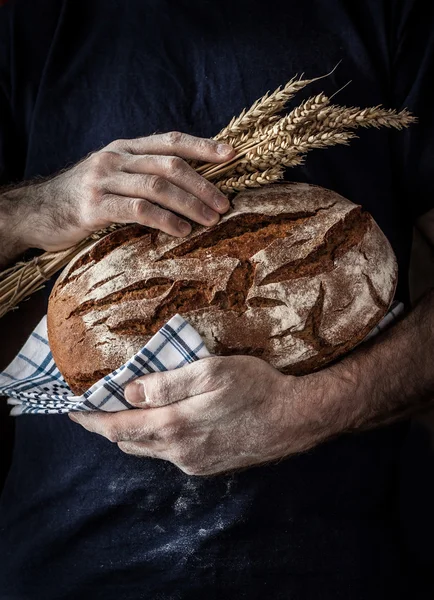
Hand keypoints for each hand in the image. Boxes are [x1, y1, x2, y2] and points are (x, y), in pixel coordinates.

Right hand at [4, 132, 234, 251]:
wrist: (37, 211)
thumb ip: (142, 174)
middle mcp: (115, 157)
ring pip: (157, 187)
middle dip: (203, 184)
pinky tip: (181, 231)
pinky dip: (164, 220)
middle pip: (169, 164)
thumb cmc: (83, 197)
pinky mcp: (94, 206)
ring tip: (210, 220)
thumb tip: (186, 186)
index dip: (203, 145)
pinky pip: (137, 210)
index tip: (231, 154)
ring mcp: (103, 180)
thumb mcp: (112, 176)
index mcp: (124, 148)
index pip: (170, 140)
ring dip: (190, 204)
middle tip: (224, 204)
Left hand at [69, 355, 340, 475]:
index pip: (118, 428)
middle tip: (101, 404)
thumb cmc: (255, 387)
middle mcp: (179, 451)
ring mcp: (194, 462)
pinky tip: (166, 421)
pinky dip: (156, 438)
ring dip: (133, 432)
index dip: (93, 419)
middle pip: (130, 442)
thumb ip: (167, 383)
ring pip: (150, 449)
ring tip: (129, 410)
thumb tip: (130, 391)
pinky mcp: (207, 465)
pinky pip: (170, 453)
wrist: (294, 419)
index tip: (74, 411)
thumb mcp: (211, 372)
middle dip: (110, 425)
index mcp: (175, 427)